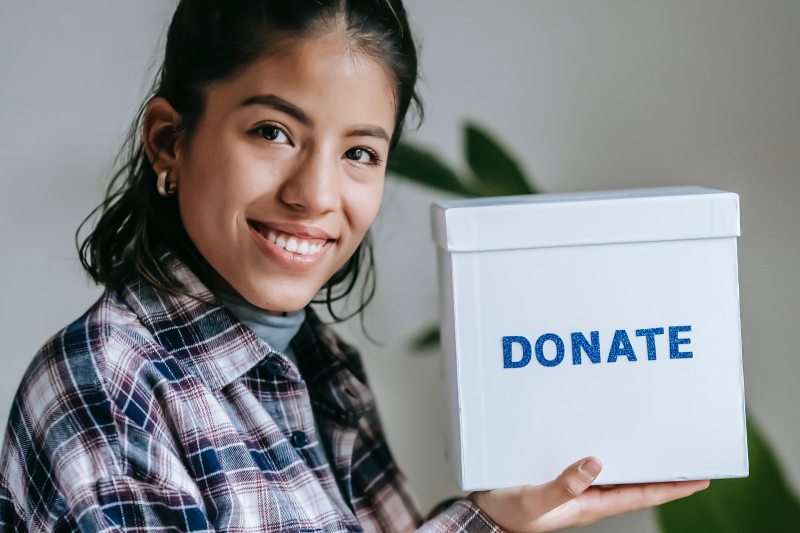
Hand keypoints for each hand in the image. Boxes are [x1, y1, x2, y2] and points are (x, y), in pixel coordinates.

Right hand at [468, 457, 709, 531]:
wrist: (486, 515)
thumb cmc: (511, 514)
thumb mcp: (538, 502)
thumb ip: (565, 485)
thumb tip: (595, 463)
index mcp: (592, 505)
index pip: (643, 495)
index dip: (673, 488)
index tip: (700, 477)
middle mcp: (590, 495)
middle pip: (636, 482)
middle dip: (662, 471)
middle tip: (685, 454)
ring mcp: (577, 487)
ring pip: (617, 472)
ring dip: (637, 460)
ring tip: (656, 443)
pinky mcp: (560, 476)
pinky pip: (591, 464)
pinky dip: (606, 451)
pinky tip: (605, 438)